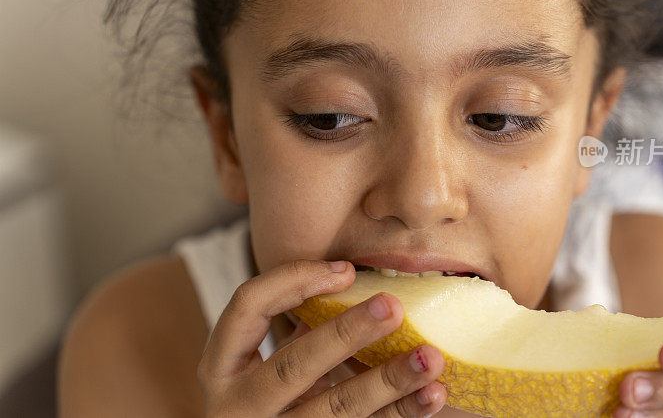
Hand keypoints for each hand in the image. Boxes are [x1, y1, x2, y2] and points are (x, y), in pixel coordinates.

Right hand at [197, 259, 447, 416]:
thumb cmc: (269, 400)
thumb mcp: (268, 363)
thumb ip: (300, 329)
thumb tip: (358, 280)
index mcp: (220, 368)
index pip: (247, 306)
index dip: (294, 280)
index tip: (347, 270)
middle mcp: (237, 407)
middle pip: (293, 364)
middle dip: (345, 333)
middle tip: (392, 306)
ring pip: (336, 410)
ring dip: (388, 381)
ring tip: (431, 357)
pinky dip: (402, 413)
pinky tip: (431, 395)